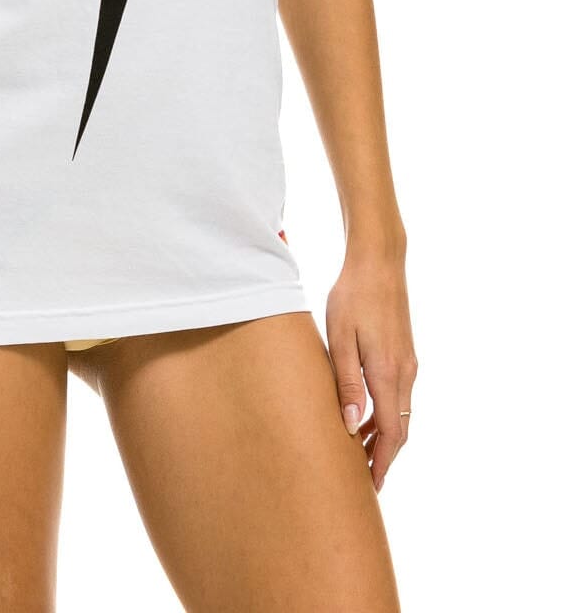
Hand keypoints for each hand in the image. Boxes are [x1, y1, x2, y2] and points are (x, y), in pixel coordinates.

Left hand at [324, 250, 417, 493]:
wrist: (379, 262)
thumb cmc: (353, 297)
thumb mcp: (340, 338)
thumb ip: (346, 383)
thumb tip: (349, 425)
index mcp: (387, 373)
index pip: (390, 432)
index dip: (381, 462)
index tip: (371, 486)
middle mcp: (404, 373)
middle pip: (399, 428)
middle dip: (383, 456)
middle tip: (363, 479)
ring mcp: (408, 363)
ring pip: (400, 412)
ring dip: (382, 435)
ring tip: (357, 451)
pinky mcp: (405, 354)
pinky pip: (398, 395)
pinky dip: (385, 414)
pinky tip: (364, 414)